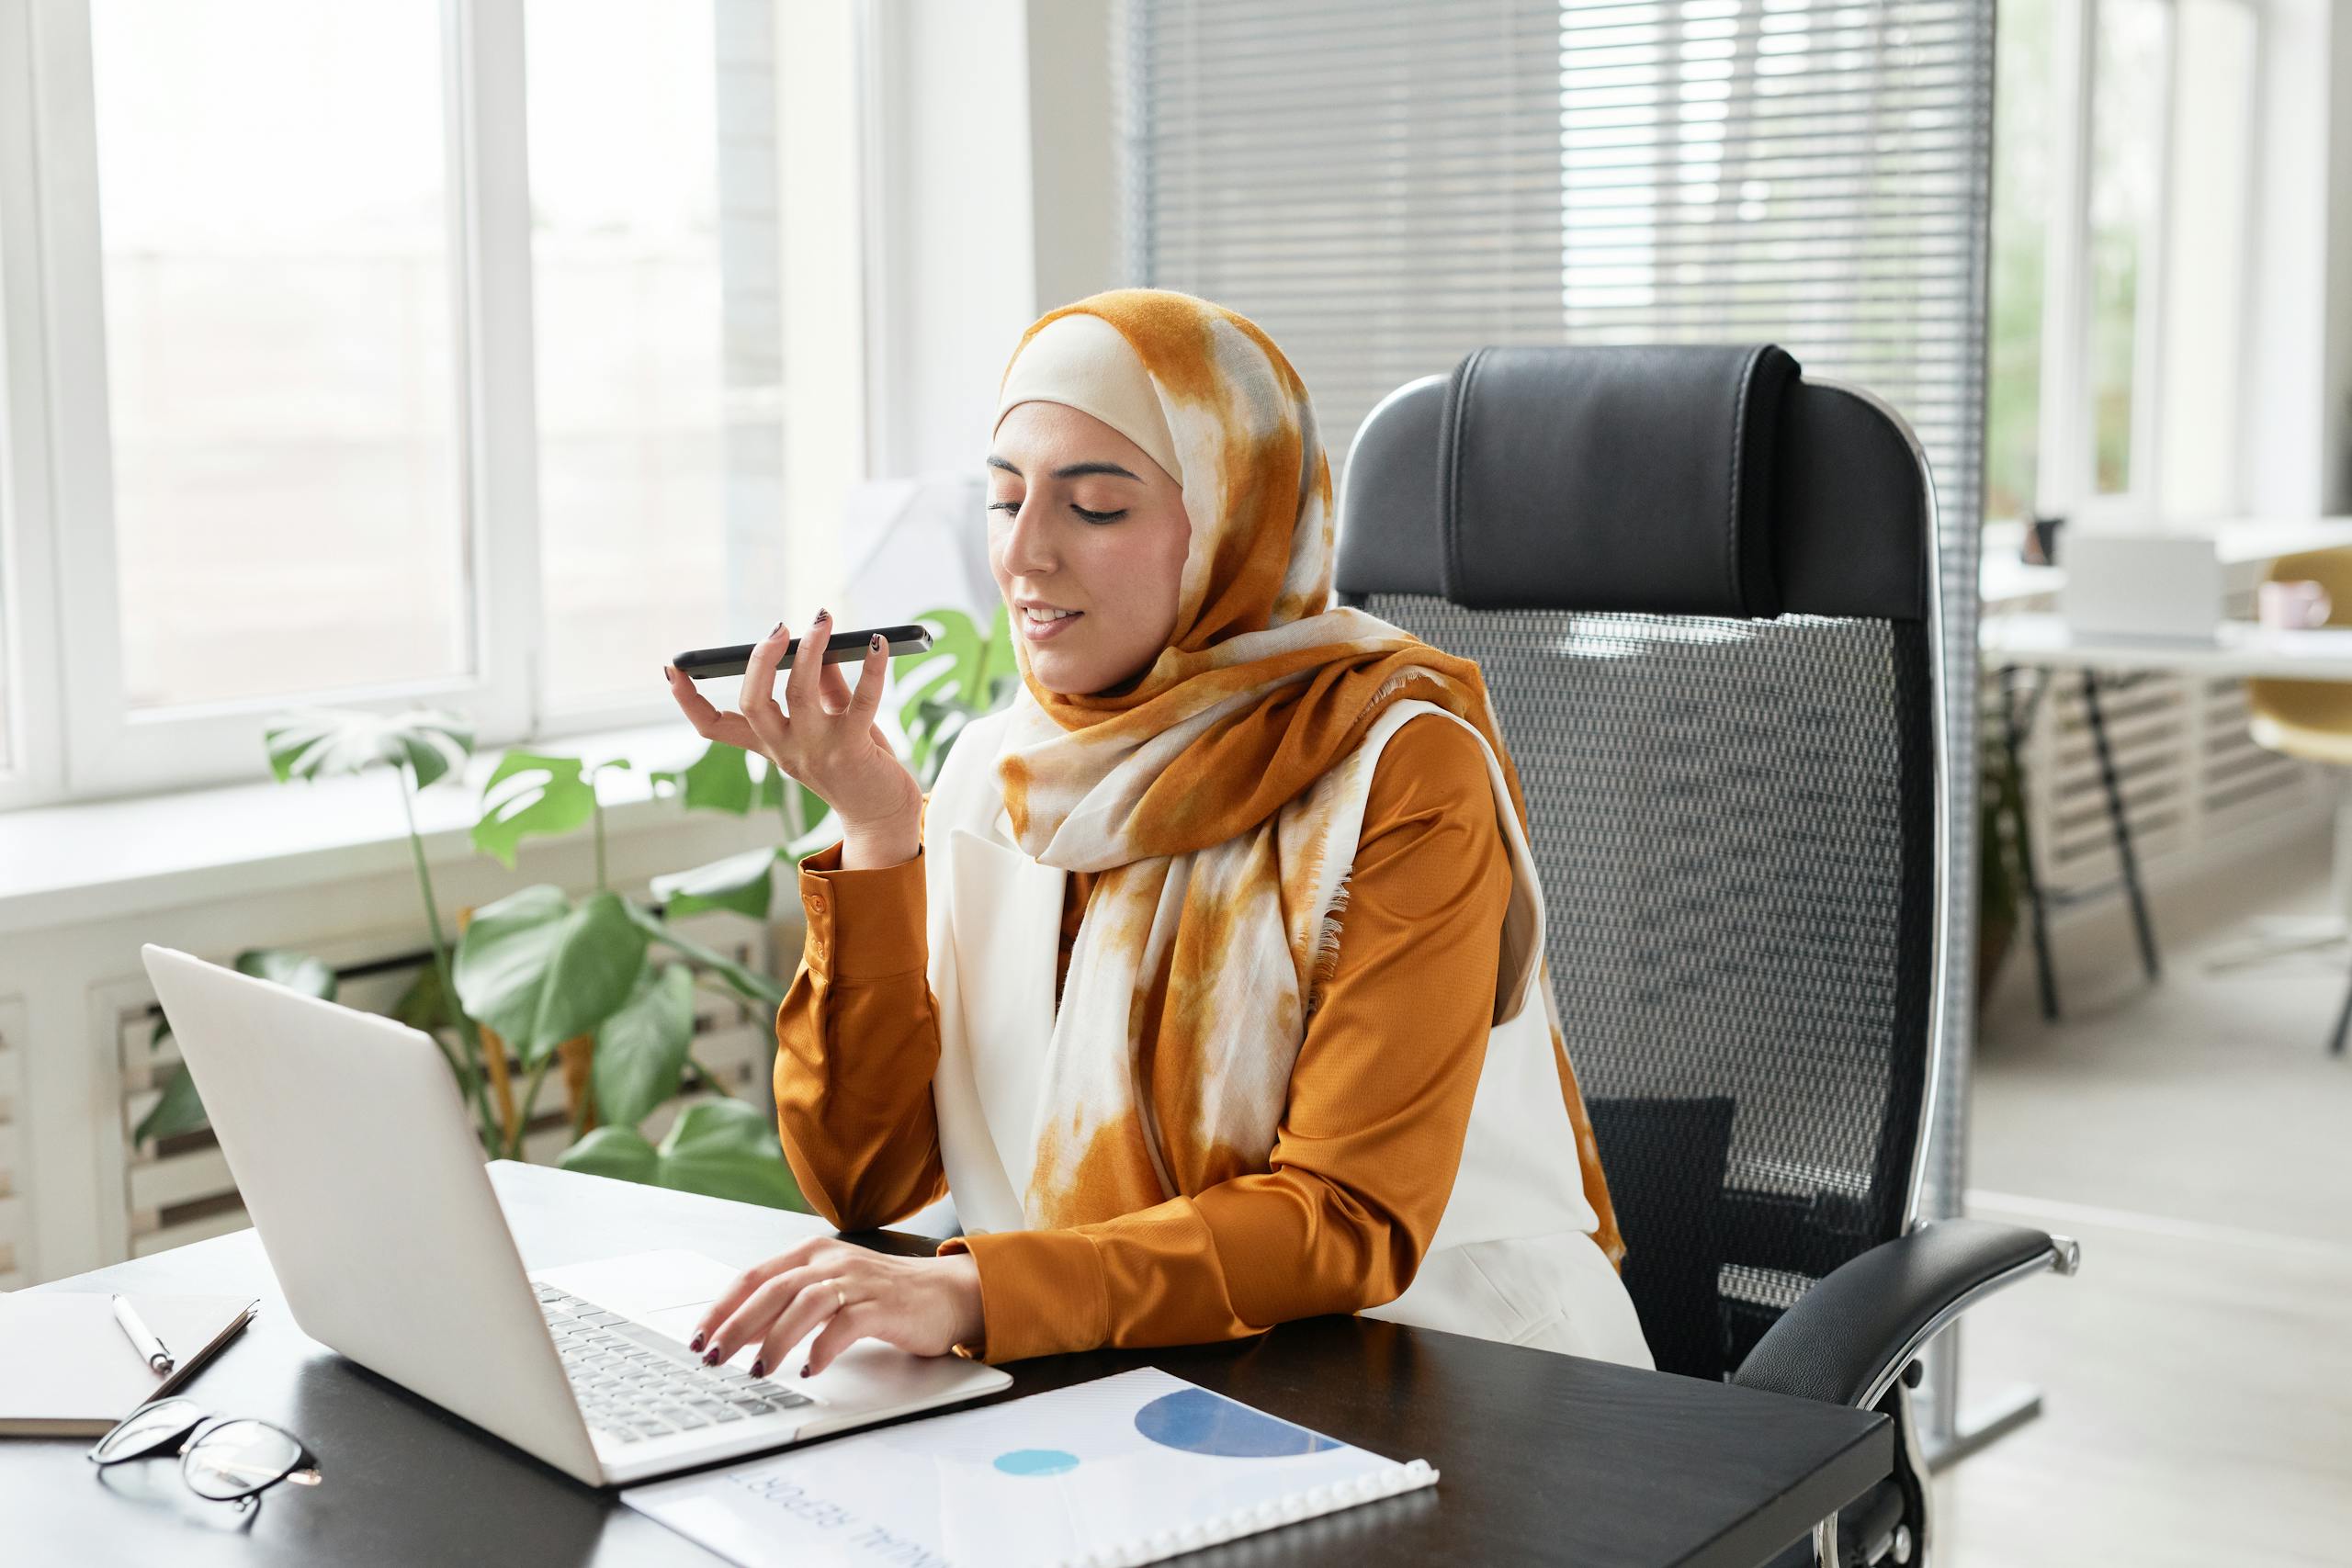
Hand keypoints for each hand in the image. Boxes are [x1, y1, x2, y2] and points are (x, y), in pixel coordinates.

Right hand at [662, 609, 923, 864]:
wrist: (883, 815)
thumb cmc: (857, 762)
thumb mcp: (830, 721)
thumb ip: (823, 684)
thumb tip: (817, 642)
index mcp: (771, 743)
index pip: (715, 727)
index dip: (689, 700)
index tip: (672, 669)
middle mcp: (786, 749)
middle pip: (752, 703)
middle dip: (759, 660)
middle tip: (779, 629)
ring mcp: (818, 751)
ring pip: (799, 693)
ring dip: (811, 650)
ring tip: (823, 621)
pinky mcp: (854, 750)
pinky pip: (862, 701)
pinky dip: (872, 669)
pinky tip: (878, 644)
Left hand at [688, 1238, 985, 1377]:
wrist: (945, 1293)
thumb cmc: (883, 1296)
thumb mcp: (829, 1290)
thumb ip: (789, 1304)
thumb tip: (739, 1334)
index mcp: (812, 1253)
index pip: (754, 1276)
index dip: (723, 1307)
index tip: (699, 1337)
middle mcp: (831, 1261)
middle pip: (773, 1289)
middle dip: (737, 1325)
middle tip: (714, 1356)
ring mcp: (858, 1282)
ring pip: (805, 1303)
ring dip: (776, 1338)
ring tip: (758, 1369)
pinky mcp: (883, 1305)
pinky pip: (846, 1323)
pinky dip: (824, 1346)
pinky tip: (811, 1367)